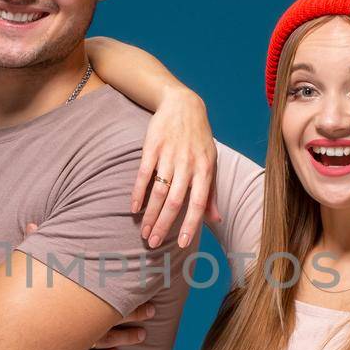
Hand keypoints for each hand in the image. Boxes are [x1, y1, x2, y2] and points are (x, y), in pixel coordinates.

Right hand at [24, 221, 155, 349]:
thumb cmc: (3, 304)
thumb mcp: (19, 272)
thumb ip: (32, 247)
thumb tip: (34, 224)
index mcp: (71, 302)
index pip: (108, 295)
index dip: (129, 293)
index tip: (147, 289)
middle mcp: (73, 326)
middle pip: (110, 318)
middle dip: (132, 314)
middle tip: (152, 311)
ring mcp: (66, 348)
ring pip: (102, 343)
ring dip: (123, 339)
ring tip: (141, 336)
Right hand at [131, 88, 221, 249]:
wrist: (183, 105)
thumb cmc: (199, 139)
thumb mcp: (210, 163)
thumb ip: (212, 193)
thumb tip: (216, 220)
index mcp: (205, 170)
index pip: (198, 204)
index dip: (189, 225)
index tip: (180, 244)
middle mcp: (188, 164)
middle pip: (174, 201)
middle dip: (163, 225)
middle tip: (152, 243)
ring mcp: (169, 155)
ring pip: (158, 191)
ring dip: (150, 214)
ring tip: (143, 231)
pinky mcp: (152, 147)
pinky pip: (143, 174)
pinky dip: (137, 193)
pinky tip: (134, 208)